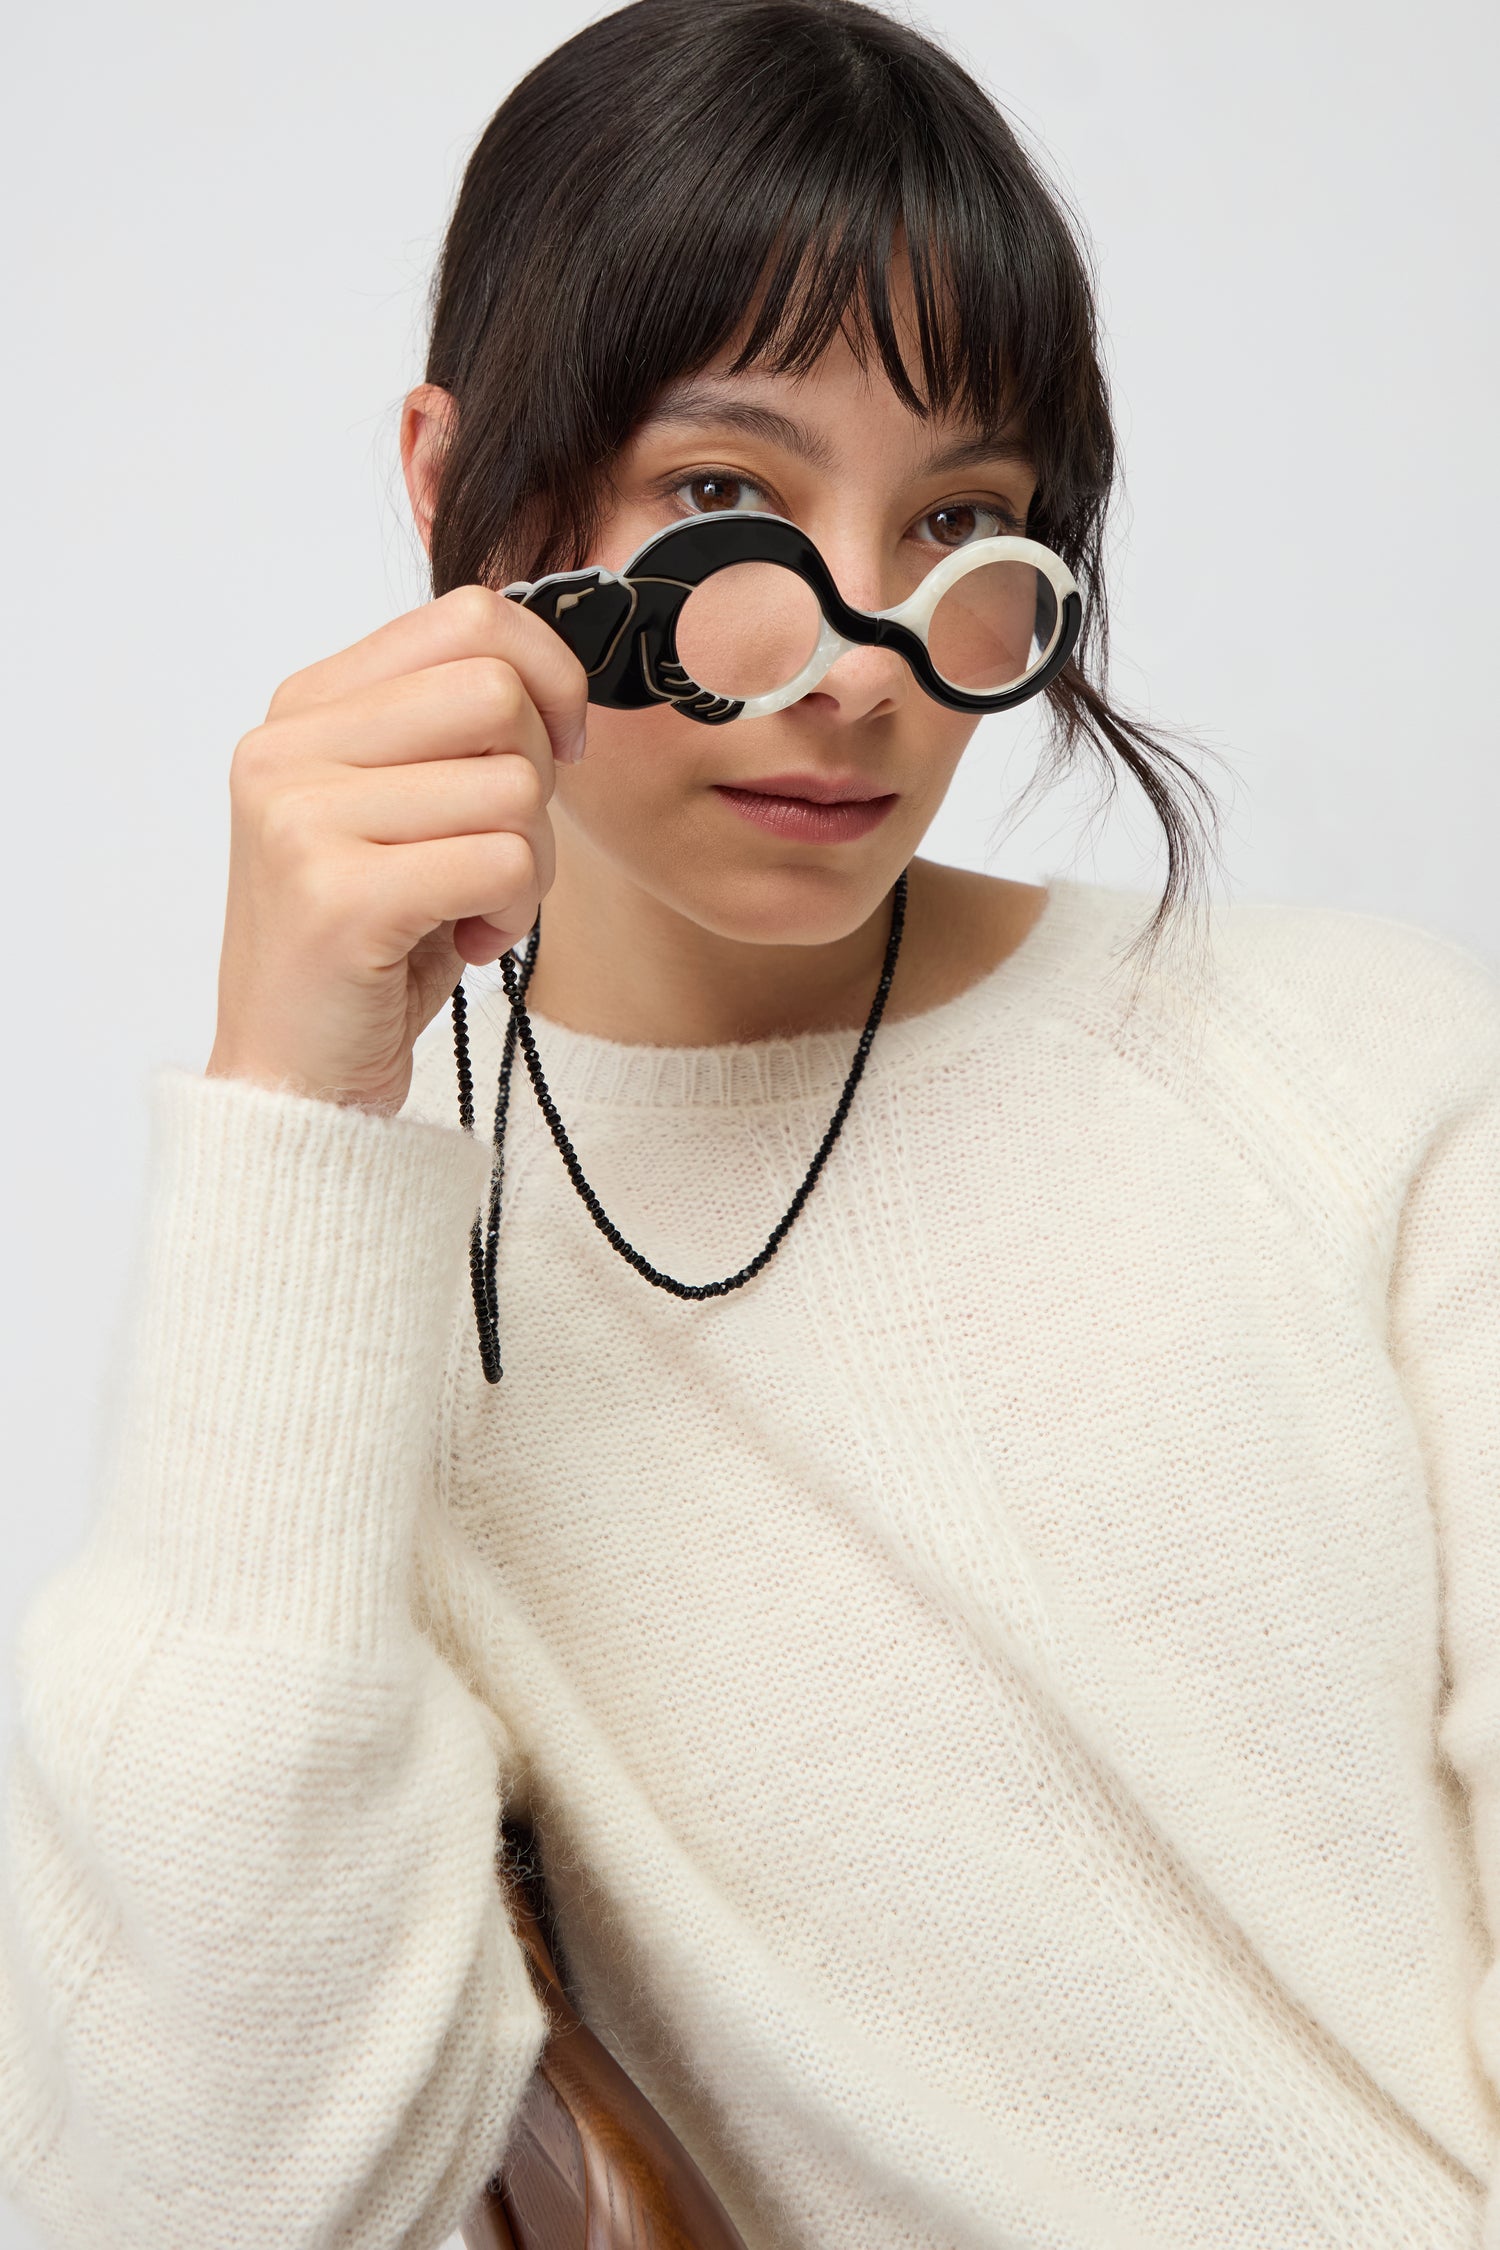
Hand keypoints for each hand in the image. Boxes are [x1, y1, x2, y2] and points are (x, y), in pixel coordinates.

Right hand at [206, 585, 586, 1113]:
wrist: (297, 1078)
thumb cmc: (374, 943)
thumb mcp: (406, 810)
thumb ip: (454, 729)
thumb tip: (561, 673)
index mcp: (307, 706)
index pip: (470, 616)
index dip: (549, 675)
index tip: (554, 749)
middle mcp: (288, 747)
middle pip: (498, 691)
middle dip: (539, 779)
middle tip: (502, 848)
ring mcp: (301, 818)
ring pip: (512, 785)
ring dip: (530, 863)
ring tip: (474, 906)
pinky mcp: (336, 895)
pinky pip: (504, 863)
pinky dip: (515, 912)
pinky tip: (469, 939)